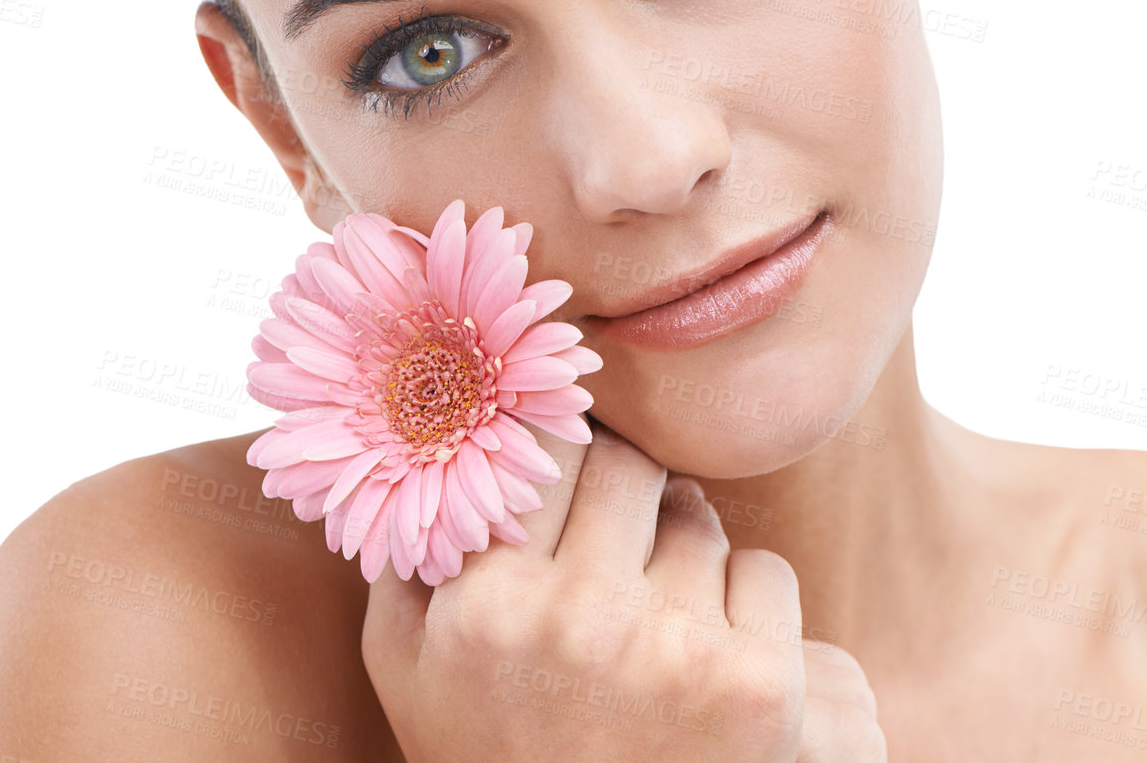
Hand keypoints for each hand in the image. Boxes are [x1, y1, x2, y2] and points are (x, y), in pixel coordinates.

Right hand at [361, 422, 883, 760]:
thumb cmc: (488, 755)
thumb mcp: (405, 665)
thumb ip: (405, 552)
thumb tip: (427, 439)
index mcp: (485, 604)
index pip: (542, 449)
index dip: (559, 448)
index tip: (566, 465)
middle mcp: (579, 618)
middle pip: (628, 467)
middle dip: (626, 487)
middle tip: (620, 529)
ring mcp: (675, 650)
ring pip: (698, 518)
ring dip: (683, 546)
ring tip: (655, 610)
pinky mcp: (760, 688)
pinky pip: (764, 572)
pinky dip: (746, 598)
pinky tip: (707, 649)